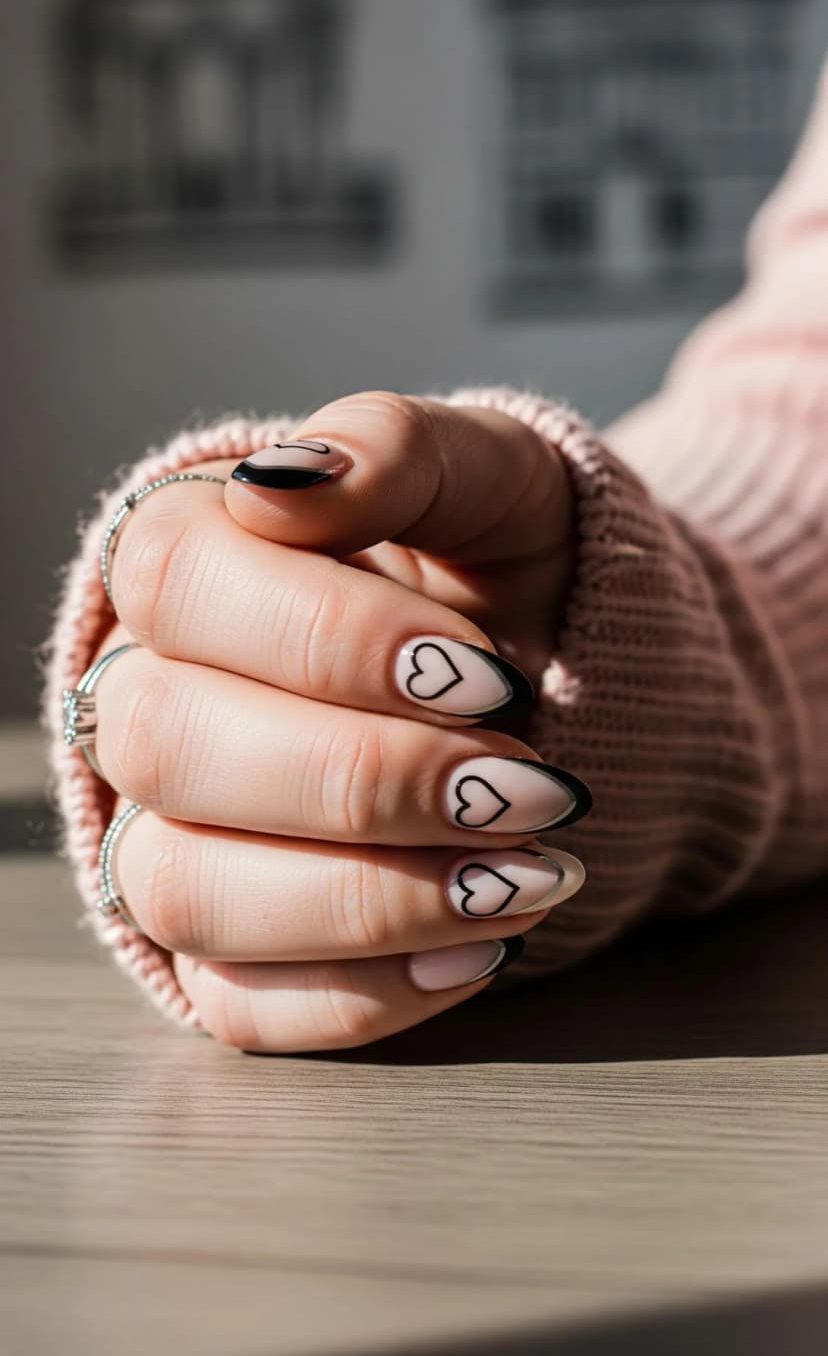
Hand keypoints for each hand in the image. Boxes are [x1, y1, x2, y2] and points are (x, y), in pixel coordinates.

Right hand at [92, 392, 588, 1050]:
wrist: (577, 686)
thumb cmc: (509, 570)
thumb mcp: (492, 479)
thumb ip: (395, 450)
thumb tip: (282, 483)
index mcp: (194, 561)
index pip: (182, 586)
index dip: (329, 638)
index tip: (481, 672)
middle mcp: (152, 697)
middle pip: (170, 745)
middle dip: (368, 776)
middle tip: (525, 783)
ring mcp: (179, 832)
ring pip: (187, 890)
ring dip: (373, 895)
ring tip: (526, 873)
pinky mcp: (232, 948)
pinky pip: (243, 1006)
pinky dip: (371, 991)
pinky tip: (484, 945)